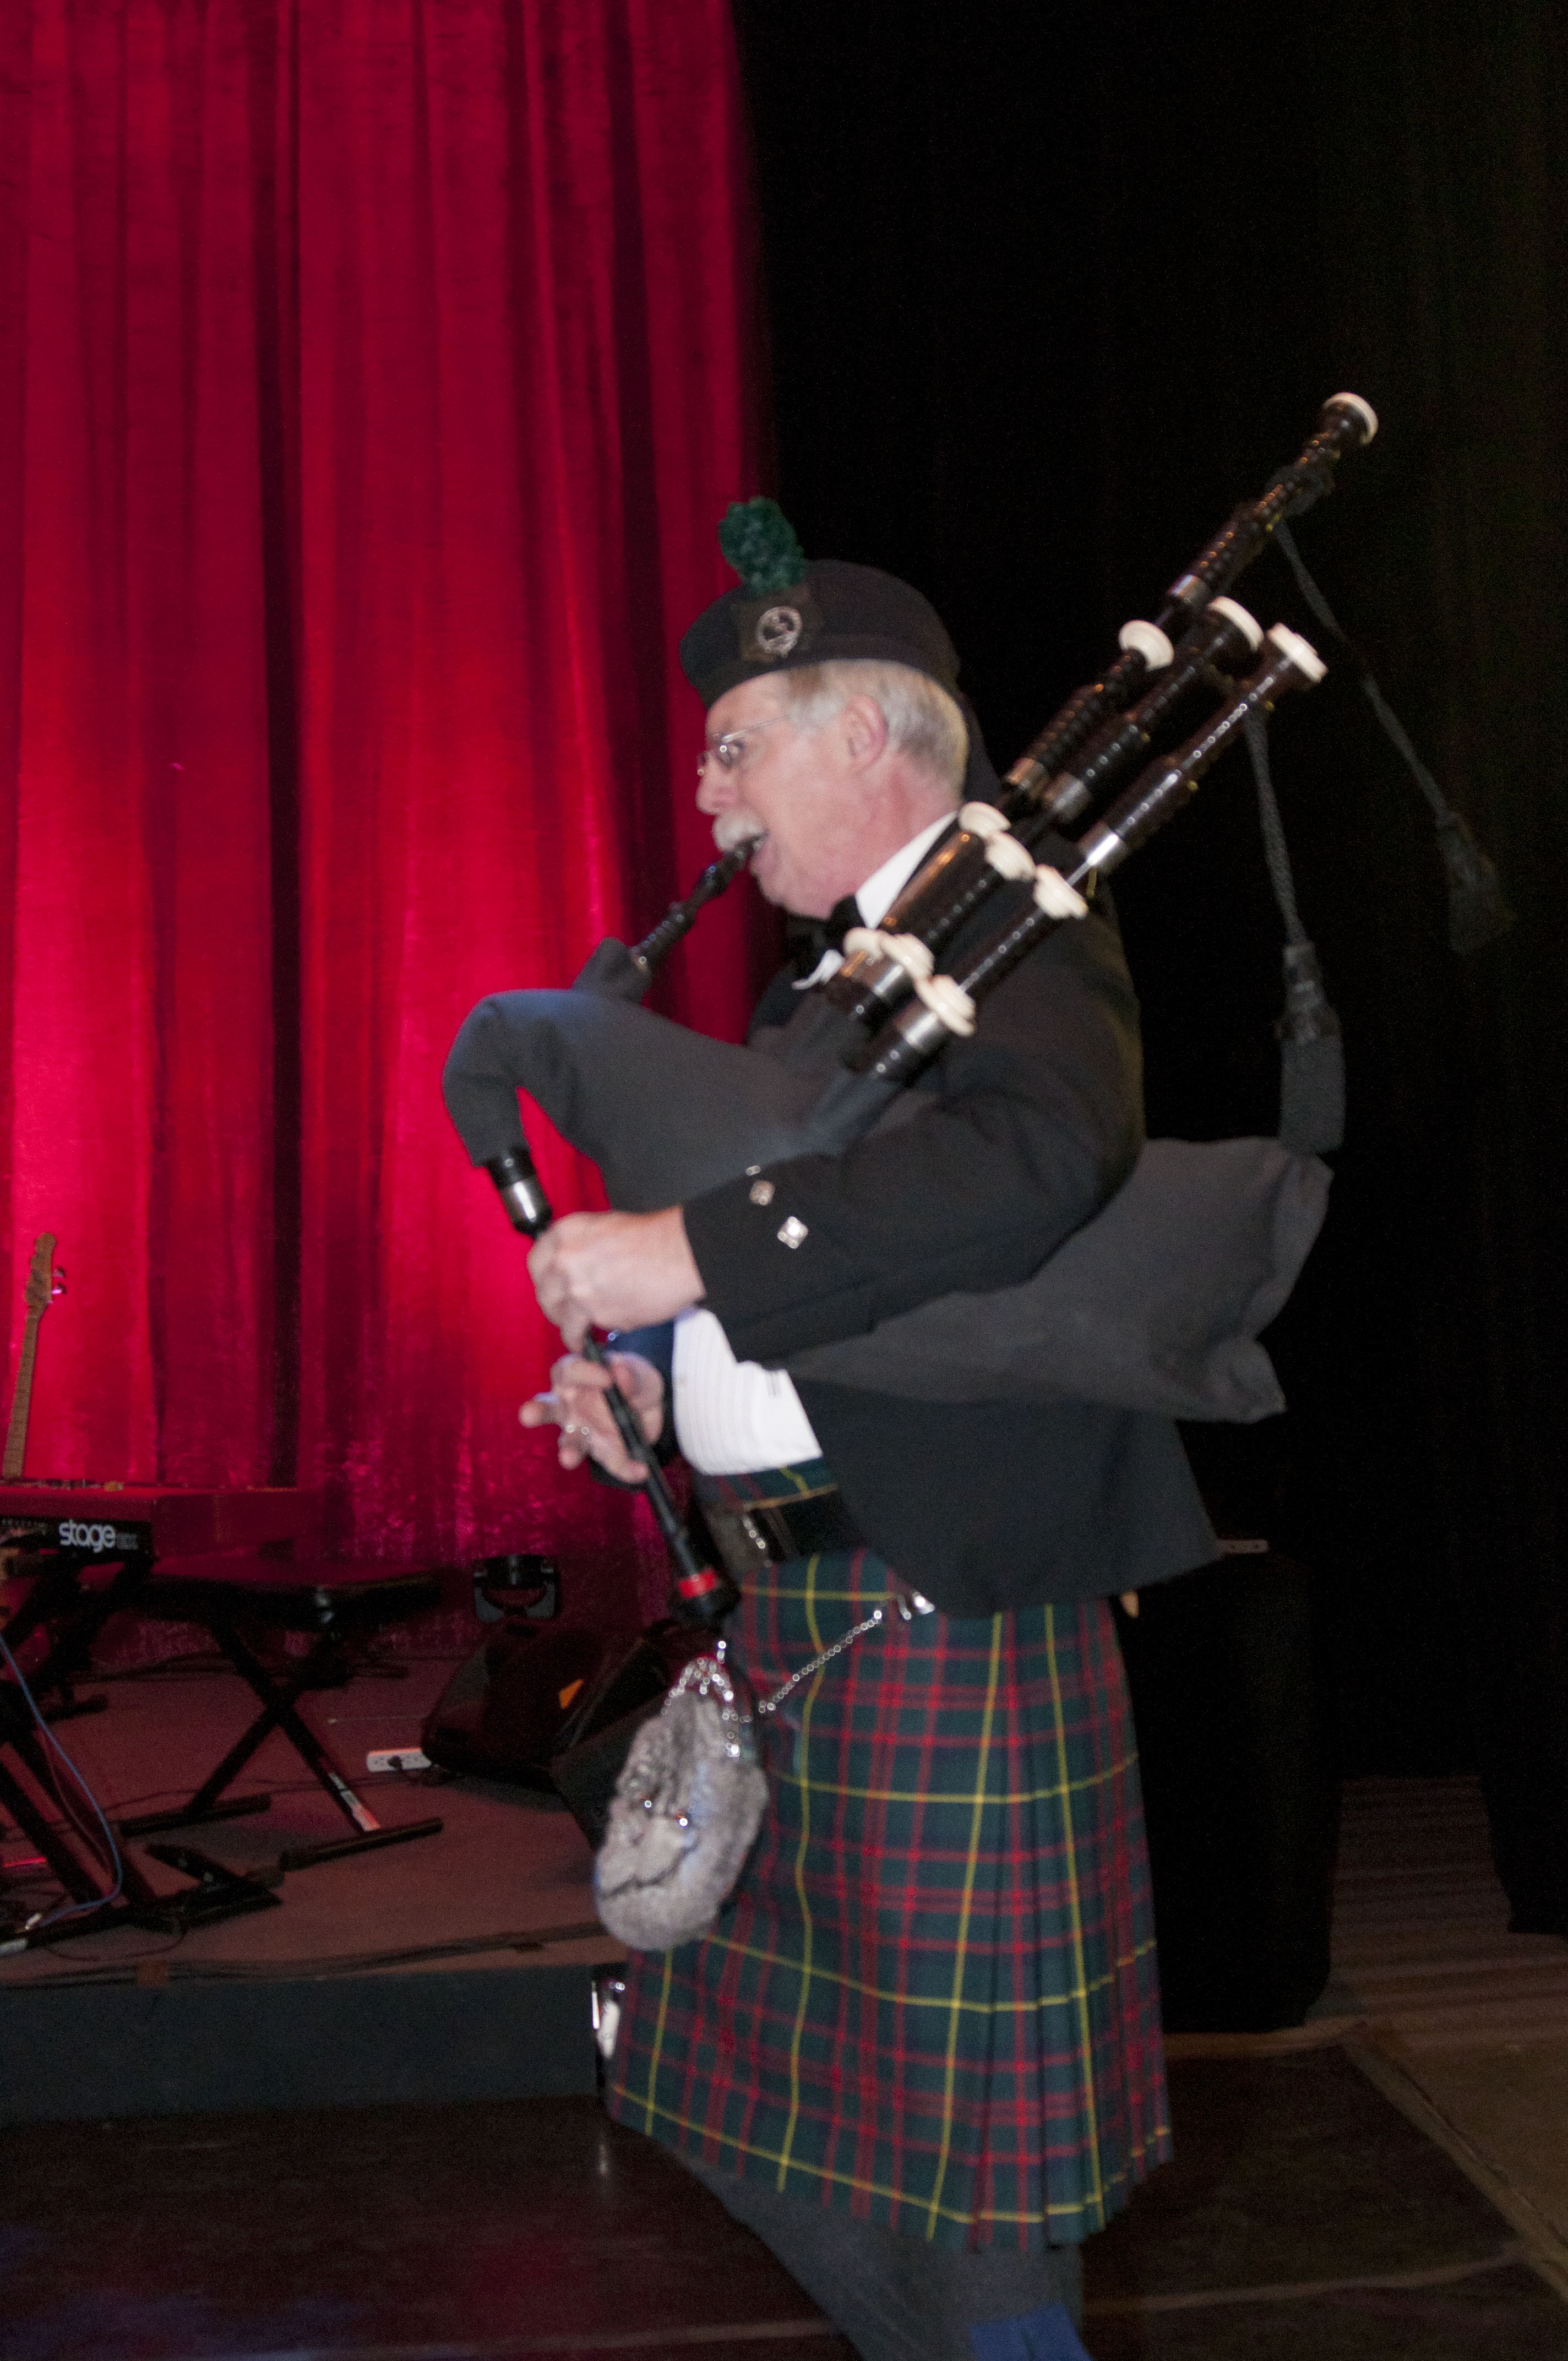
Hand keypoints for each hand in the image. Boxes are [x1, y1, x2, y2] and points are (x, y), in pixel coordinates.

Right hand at [520, 1350, 665, 1484]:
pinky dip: (626, 1468)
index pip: (568, 1371)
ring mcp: (583, 1433)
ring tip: (567, 1458)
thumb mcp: (636, 1369)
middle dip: (536, 1412)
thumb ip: (629, 1372)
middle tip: (527, 1415)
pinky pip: (613, 1462)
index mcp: (574, 1377)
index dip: (584, 1372)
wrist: (651, 1403)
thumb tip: (619, 1372)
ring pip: (569, 1444)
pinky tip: (640, 1471)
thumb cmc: (630, 1378)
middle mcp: (569, 1406)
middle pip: (548, 1408)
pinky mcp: (604, 1453)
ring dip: (568, 1452)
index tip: (608, 1376)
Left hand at [527, 1207, 701, 1350]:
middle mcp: (565, 1259)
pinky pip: (578, 1331)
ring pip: (559, 1315)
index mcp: (567, 1233)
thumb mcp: (606, 1227)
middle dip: (555, 1305)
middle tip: (566, 1311)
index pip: (537, 1261)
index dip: (544, 1278)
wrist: (678, 1255)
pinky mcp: (593, 1312)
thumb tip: (573, 1264)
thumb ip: (583, 1246)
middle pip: (545, 1291)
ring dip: (567, 1325)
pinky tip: (585, 1343)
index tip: (551, 1287)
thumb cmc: (654, 1239)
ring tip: (578, 1330)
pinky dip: (581, 1340)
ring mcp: (577, 1287)